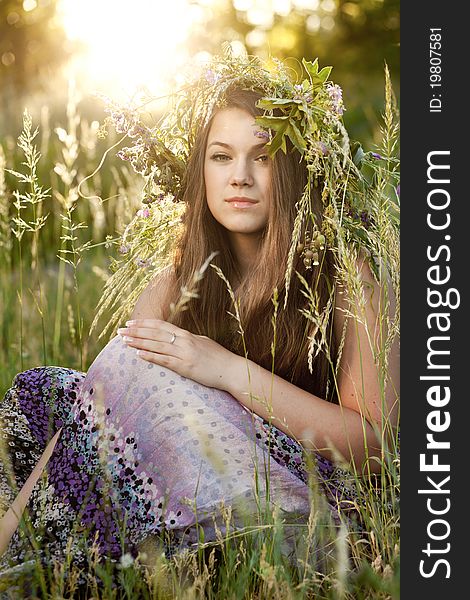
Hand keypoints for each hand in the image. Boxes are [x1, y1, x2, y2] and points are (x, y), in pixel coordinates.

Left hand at [117, 319, 238, 390]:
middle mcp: (184, 341)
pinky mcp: (185, 367)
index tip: (130, 322)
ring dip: (139, 342)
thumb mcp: (202, 343)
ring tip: (124, 341)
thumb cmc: (218, 358)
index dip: (144, 323)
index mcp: (187, 335)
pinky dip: (150, 356)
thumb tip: (177, 337)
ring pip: (156, 345)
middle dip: (136, 331)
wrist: (231, 370)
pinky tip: (138, 354)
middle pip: (155, 333)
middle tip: (120, 330)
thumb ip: (188, 340)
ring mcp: (184, 354)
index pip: (160, 325)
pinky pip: (164, 360)